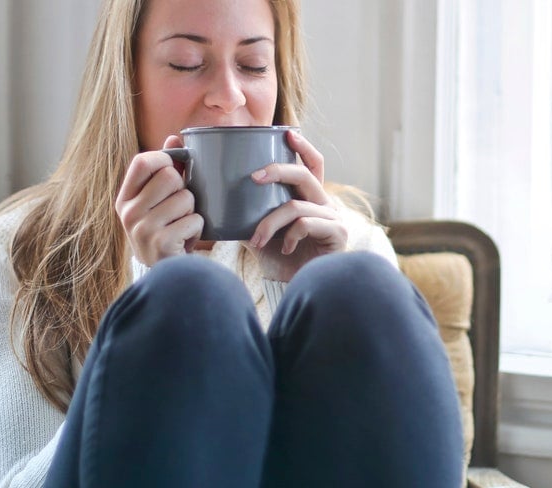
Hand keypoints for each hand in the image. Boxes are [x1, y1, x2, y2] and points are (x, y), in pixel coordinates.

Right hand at [115, 135, 203, 266]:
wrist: (165, 274)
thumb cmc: (164, 231)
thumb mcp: (157, 202)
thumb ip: (164, 169)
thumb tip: (174, 137)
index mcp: (125, 199)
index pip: (142, 161)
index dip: (164, 159)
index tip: (174, 170)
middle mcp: (128, 213)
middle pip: (170, 176)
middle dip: (184, 189)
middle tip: (180, 207)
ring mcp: (143, 229)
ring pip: (186, 198)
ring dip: (193, 211)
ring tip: (183, 225)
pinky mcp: (161, 243)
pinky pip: (194, 219)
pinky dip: (198, 228)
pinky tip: (186, 239)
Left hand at [245, 129, 348, 281]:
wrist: (296, 289)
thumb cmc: (280, 260)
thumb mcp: (259, 231)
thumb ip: (246, 214)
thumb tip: (213, 198)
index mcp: (310, 198)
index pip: (313, 165)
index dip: (303, 147)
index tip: (287, 133)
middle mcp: (325, 204)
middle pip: (304, 175)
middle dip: (277, 171)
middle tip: (253, 177)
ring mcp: (334, 218)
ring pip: (296, 205)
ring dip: (270, 222)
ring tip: (256, 240)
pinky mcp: (337, 234)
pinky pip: (306, 223)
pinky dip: (289, 235)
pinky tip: (284, 249)